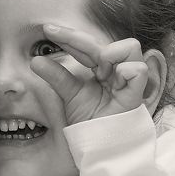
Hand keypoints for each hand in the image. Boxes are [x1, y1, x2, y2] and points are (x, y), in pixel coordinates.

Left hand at [30, 24, 147, 124]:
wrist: (97, 145)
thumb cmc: (88, 119)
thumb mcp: (68, 94)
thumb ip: (56, 76)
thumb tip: (35, 60)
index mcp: (102, 68)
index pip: (87, 45)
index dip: (68, 36)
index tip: (47, 30)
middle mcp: (117, 70)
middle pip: (105, 40)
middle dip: (79, 39)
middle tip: (61, 45)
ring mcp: (129, 81)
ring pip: (130, 47)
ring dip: (108, 54)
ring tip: (97, 73)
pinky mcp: (136, 95)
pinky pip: (138, 70)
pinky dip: (124, 71)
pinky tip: (108, 79)